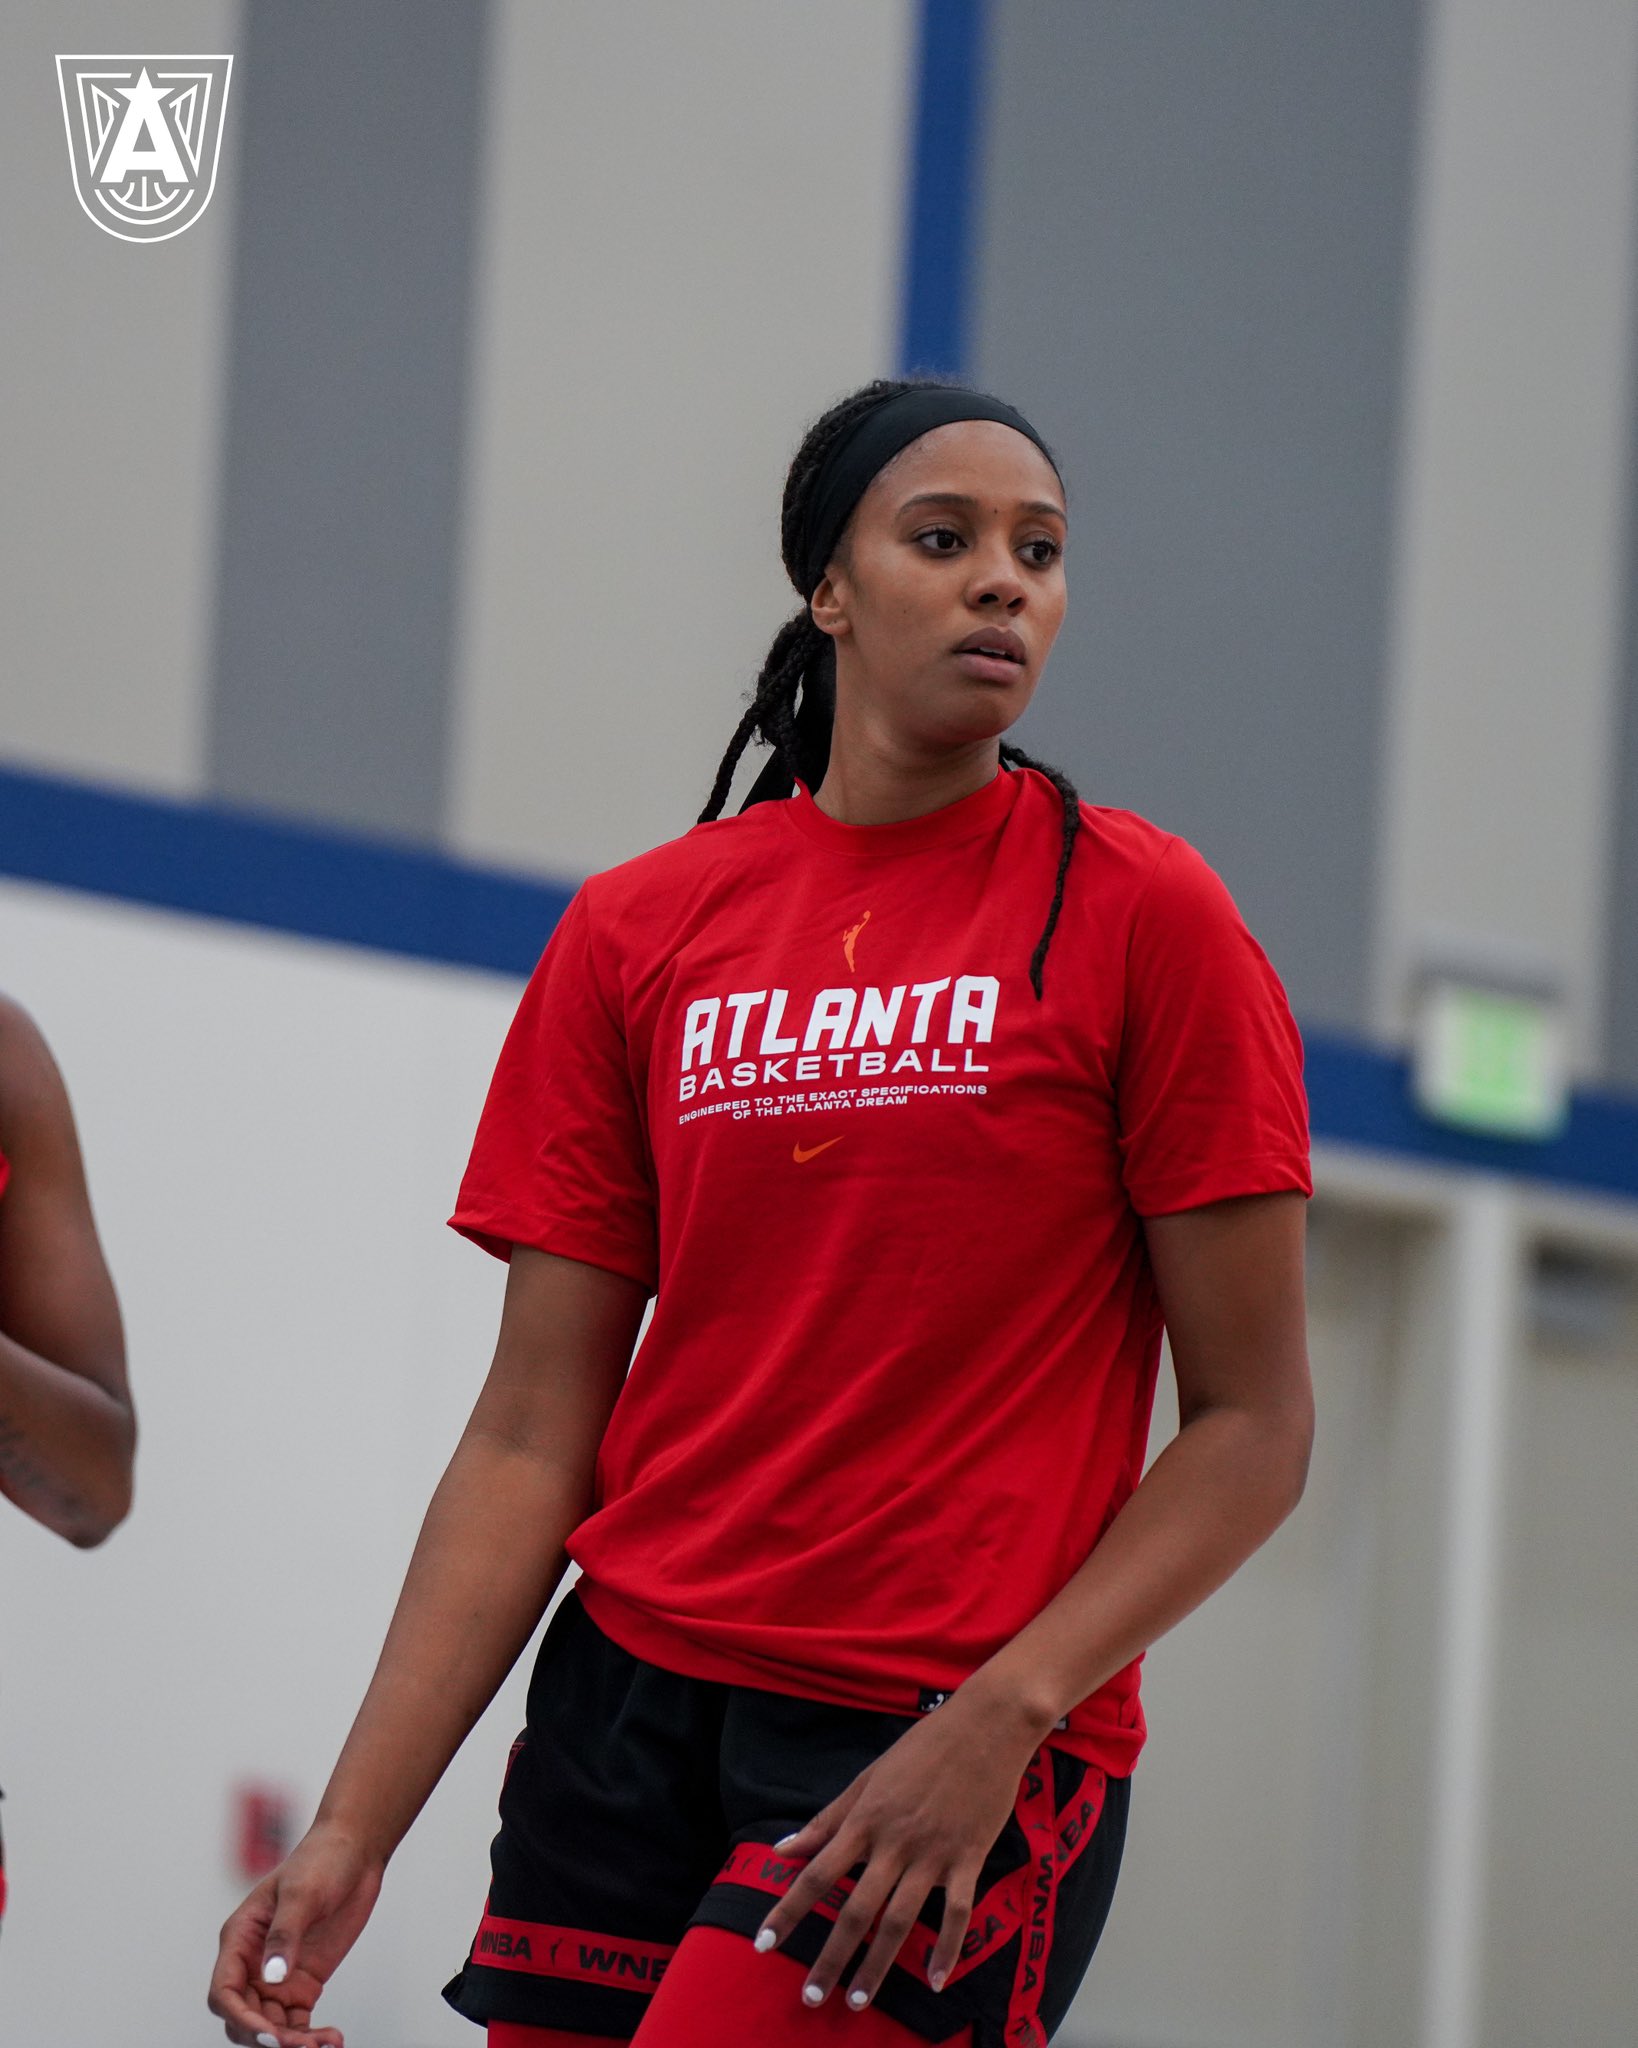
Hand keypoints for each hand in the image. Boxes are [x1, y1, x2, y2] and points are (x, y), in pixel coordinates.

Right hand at [207, 1822, 383, 2046]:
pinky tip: (332, 2040)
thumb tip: (273, 1976)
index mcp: (239, 1938)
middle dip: (268, 2038)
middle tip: (303, 2046)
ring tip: (325, 2046)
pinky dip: (310, 2037)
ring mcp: (277, 1978)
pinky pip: (297, 2023)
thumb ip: (285, 1934)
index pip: (224, 1992)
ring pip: (270, 2028)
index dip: (241, 2019)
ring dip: (292, 2043)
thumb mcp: (302, 1893)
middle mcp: (253, 1964)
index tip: (269, 2034)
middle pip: (244, 2018)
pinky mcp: (302, 1985)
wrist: (355, 1852)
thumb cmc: (322, 1861)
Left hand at [752, 1683, 1044, 2010]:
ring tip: (858, 2001)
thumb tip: (782, 1848)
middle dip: (830, 1957)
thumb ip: (827, 1819)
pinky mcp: (969, 1859)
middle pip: (855, 1910)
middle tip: (811, 1999)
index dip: (788, 1909)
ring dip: (877, 1966)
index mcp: (866, 1819)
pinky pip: (956, 1913)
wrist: (986, 1726)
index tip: (763, 1943)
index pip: (818, 1872)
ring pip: (900, 1921)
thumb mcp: (868, 1776)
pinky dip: (947, 1949)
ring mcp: (933, 1854)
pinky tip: (937, 1982)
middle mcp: (894, 1842)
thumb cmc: (923, 1747)